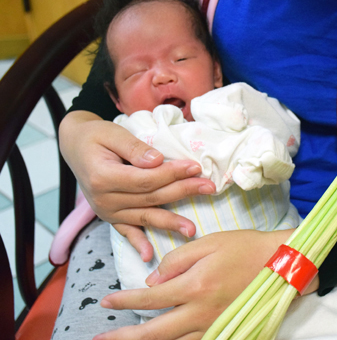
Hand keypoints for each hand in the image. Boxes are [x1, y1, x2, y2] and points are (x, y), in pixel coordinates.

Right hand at [59, 111, 215, 259]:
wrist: (75, 146)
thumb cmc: (96, 137)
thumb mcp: (112, 133)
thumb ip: (134, 148)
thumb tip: (157, 160)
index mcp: (104, 177)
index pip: (146, 179)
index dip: (172, 174)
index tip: (195, 167)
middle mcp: (104, 199)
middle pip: (151, 197)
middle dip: (182, 192)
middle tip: (209, 187)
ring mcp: (107, 211)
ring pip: (145, 216)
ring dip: (170, 223)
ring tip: (192, 230)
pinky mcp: (110, 217)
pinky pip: (126, 232)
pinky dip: (138, 244)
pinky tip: (150, 255)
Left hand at [94, 229, 315, 339]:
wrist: (281, 263)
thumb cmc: (245, 247)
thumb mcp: (209, 242)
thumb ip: (177, 258)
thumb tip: (152, 279)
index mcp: (195, 286)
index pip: (150, 298)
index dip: (125, 302)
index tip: (106, 303)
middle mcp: (201, 312)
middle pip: (155, 332)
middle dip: (124, 338)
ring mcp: (214, 325)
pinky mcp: (225, 329)